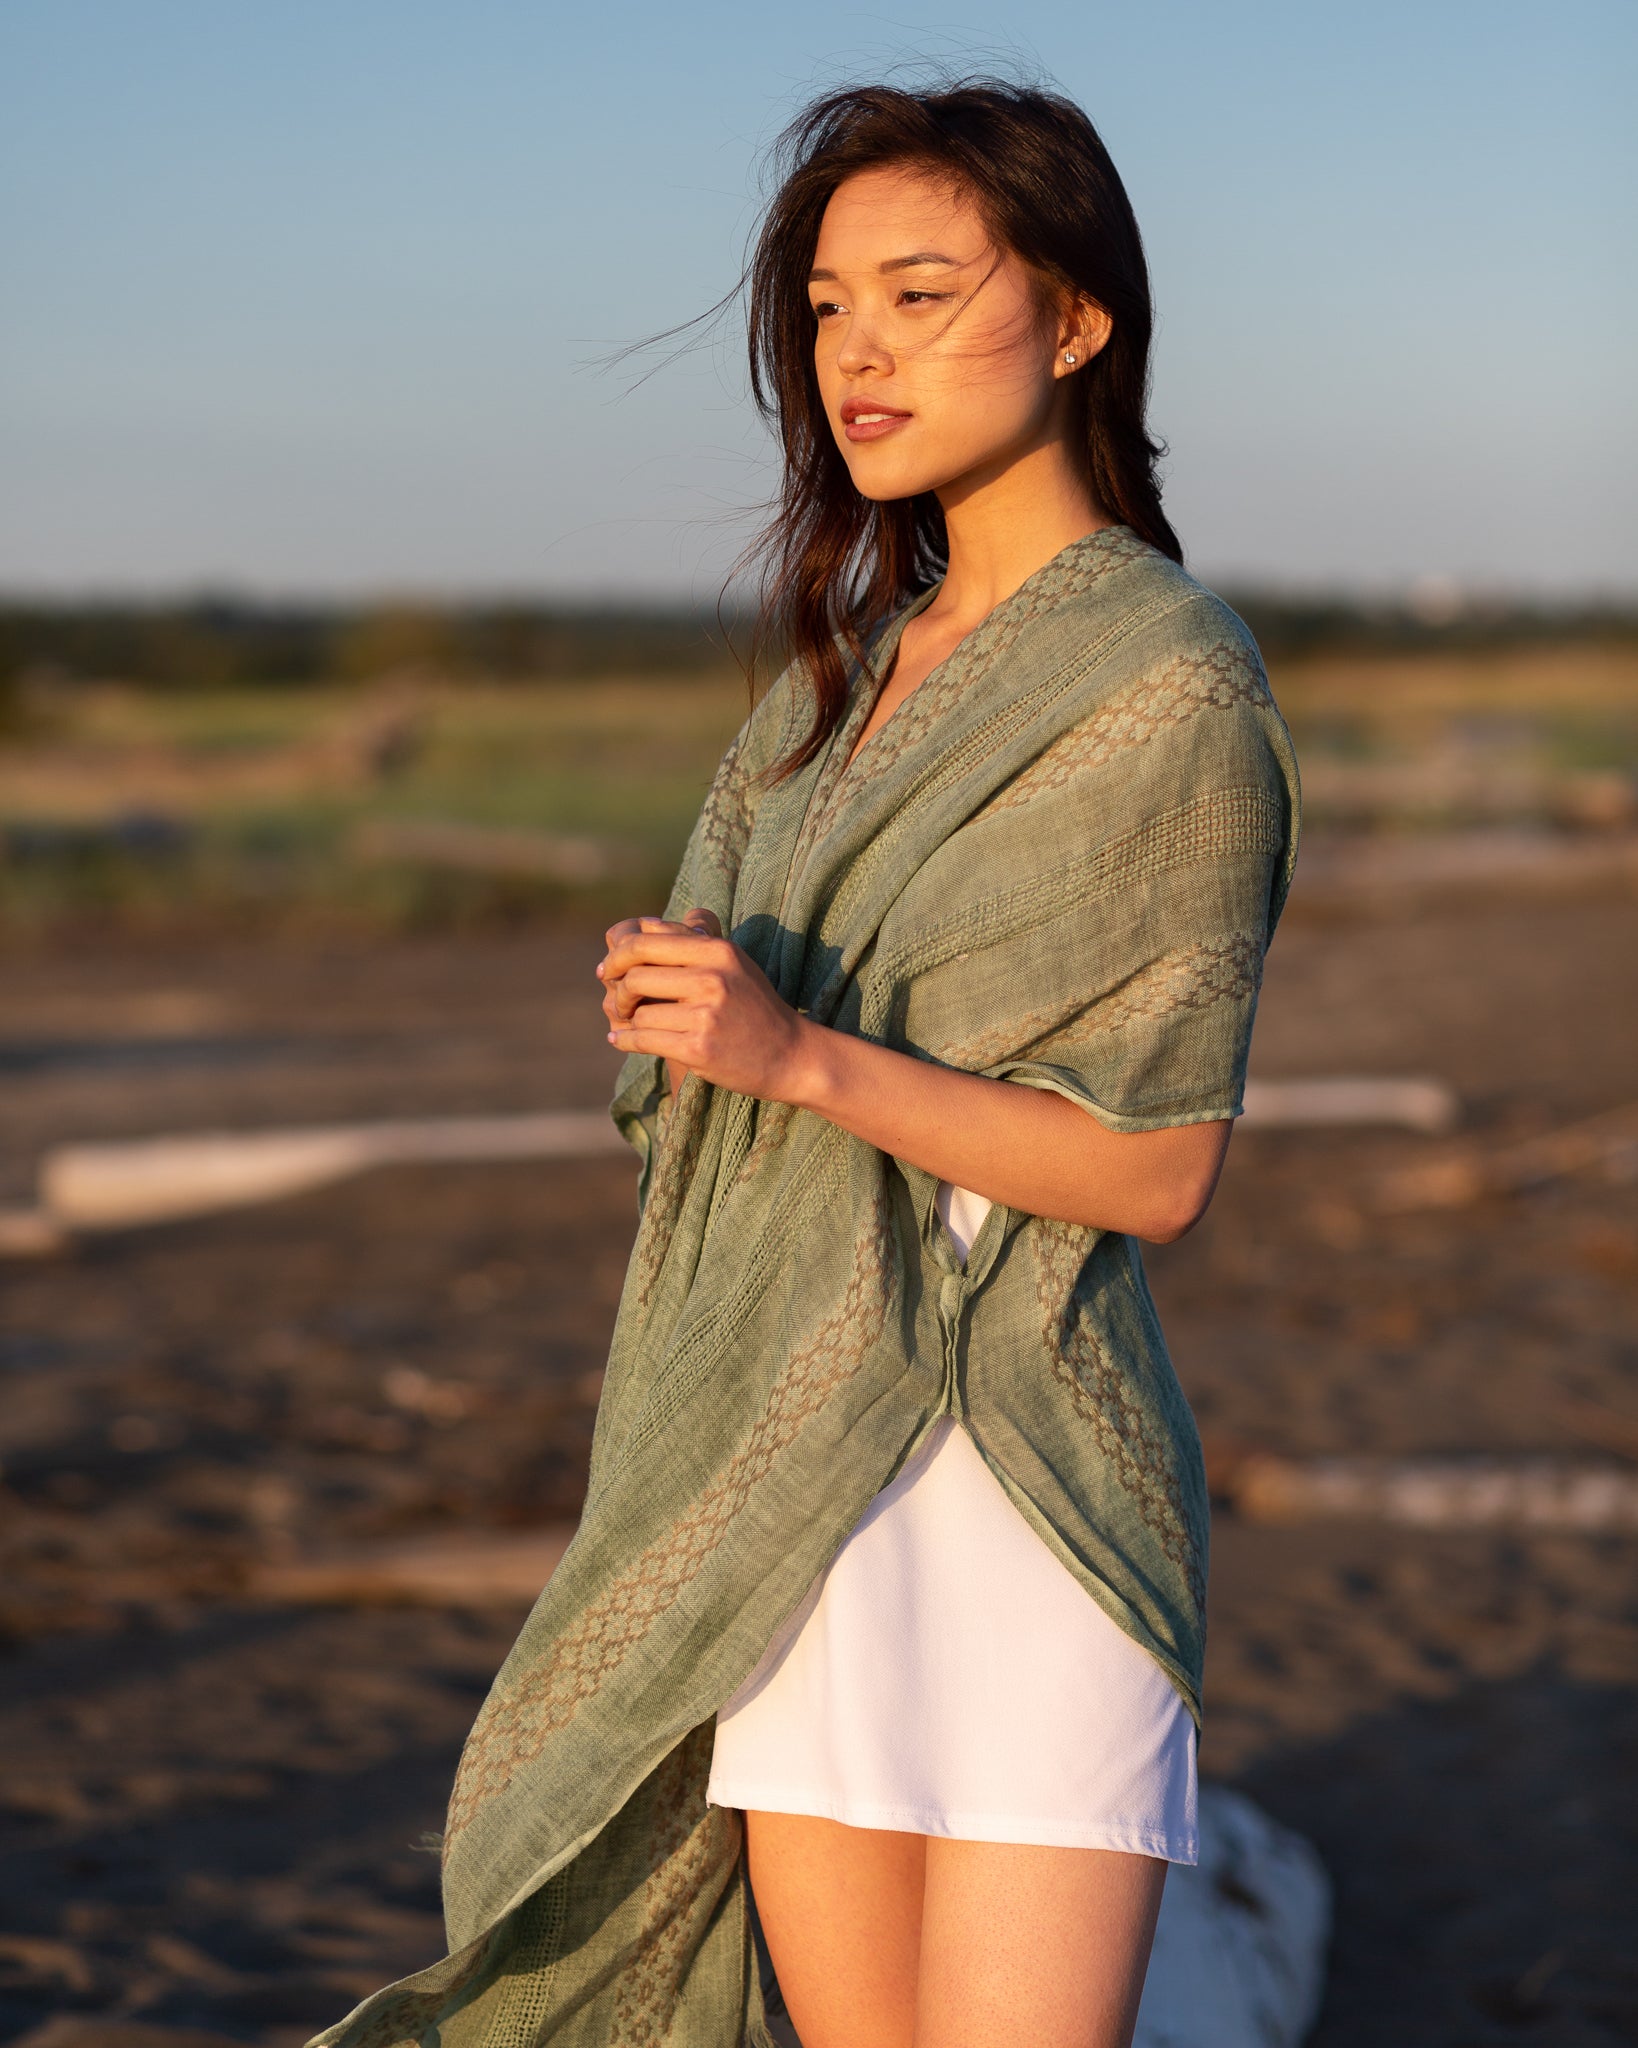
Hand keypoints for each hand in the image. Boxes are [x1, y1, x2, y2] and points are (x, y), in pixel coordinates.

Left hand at [597, 908, 810, 1100]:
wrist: (791, 1054)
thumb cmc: (755, 1006)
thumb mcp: (733, 963)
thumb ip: (692, 941)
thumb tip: (645, 923)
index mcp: (717, 951)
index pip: (647, 941)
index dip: (618, 955)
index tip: (608, 968)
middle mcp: (712, 979)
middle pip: (636, 975)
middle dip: (618, 990)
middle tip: (618, 1001)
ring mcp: (706, 1015)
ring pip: (639, 1011)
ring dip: (627, 1021)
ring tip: (628, 1025)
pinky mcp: (698, 1049)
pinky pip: (643, 1040)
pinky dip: (626, 1041)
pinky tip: (621, 1040)